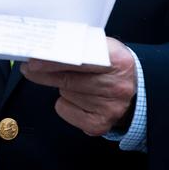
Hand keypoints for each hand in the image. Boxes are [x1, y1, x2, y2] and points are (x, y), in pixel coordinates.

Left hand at [20, 38, 135, 136]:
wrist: (138, 89)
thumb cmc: (114, 66)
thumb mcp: (104, 47)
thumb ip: (80, 45)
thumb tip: (47, 45)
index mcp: (118, 61)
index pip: (79, 60)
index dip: (54, 61)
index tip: (34, 60)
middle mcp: (116, 86)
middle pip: (68, 80)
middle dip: (45, 73)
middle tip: (29, 67)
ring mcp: (109, 107)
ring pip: (66, 94)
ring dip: (63, 87)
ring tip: (76, 82)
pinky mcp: (100, 124)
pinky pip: (66, 110)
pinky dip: (66, 103)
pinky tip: (78, 98)